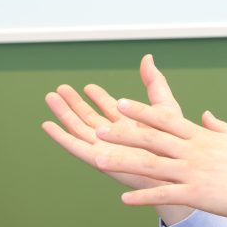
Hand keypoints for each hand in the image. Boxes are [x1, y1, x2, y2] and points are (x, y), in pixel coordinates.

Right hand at [43, 55, 194, 223]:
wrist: (177, 169)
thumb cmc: (178, 142)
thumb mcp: (165, 105)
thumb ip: (154, 82)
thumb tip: (147, 57)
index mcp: (130, 125)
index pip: (109, 108)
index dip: (97, 97)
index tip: (88, 86)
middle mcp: (116, 136)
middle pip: (89, 117)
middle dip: (74, 103)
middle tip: (60, 88)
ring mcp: (106, 147)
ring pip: (78, 128)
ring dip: (63, 113)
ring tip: (50, 97)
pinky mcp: (100, 159)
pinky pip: (75, 146)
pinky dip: (61, 136)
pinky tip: (48, 125)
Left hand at [95, 96, 226, 219]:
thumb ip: (217, 126)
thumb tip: (204, 115)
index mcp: (203, 137)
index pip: (166, 120)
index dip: (141, 111)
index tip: (120, 104)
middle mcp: (194, 151)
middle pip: (151, 139)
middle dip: (123, 134)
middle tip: (98, 130)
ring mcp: (194, 172)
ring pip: (151, 165)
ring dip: (123, 162)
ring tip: (98, 160)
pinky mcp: (198, 194)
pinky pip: (165, 194)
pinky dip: (144, 197)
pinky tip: (124, 200)